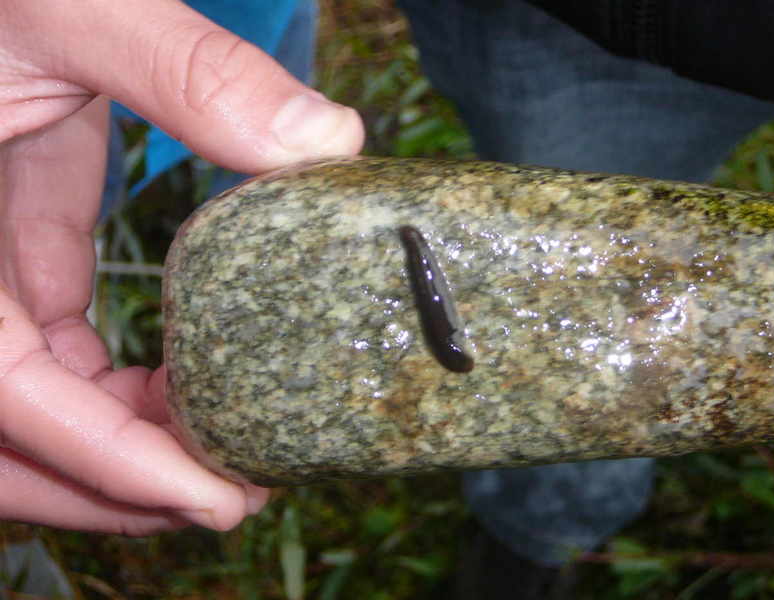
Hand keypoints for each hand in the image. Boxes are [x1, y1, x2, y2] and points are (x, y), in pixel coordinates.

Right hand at [0, 0, 363, 534]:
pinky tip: (186, 375)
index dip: (111, 462)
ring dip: (118, 442)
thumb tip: (326, 140)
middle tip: (230, 497)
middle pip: (9, 438)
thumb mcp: (66, 7)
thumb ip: (186, 70)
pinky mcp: (9, 244)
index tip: (214, 500)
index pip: (10, 395)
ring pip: (31, 399)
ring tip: (223, 450)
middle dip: (114, 486)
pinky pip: (48, 341)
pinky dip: (110, 380)